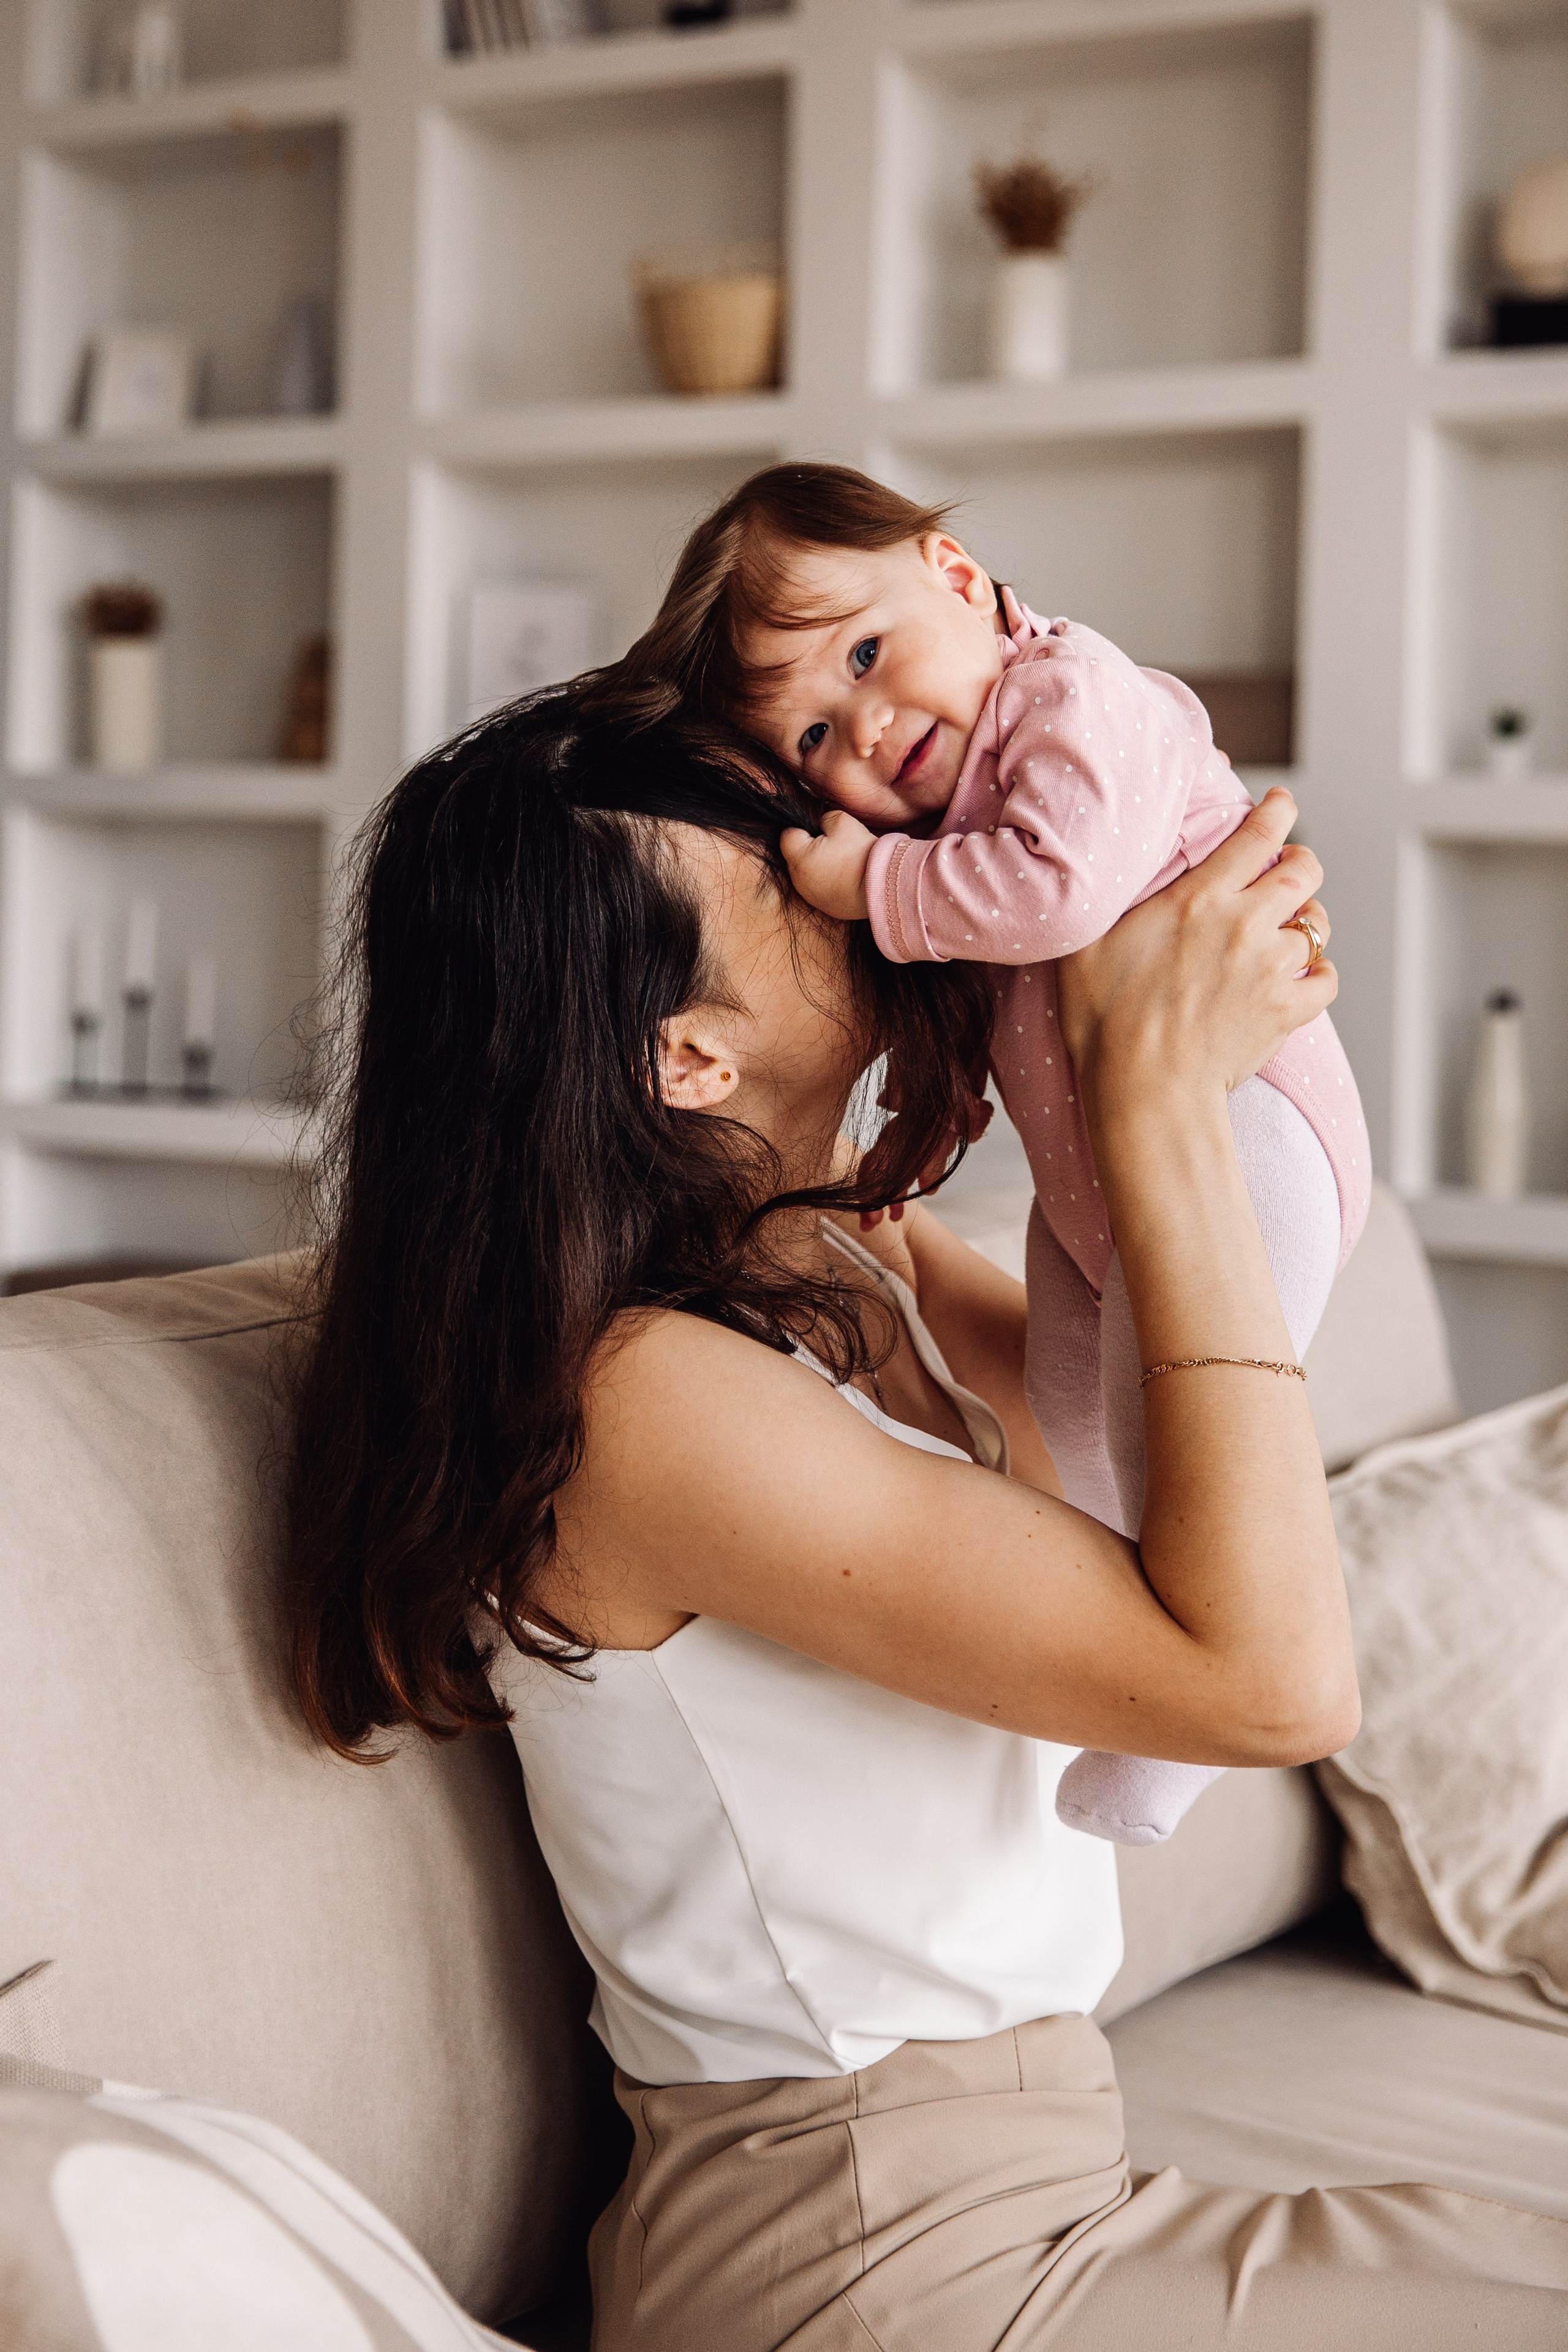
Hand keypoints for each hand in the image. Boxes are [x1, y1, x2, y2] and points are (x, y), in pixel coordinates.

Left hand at [781, 809, 874, 922]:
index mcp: (799, 858)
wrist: (882, 887)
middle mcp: (799, 881)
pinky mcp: (825, 907)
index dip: (803, 828)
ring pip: (808, 874)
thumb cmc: (861, 853)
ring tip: (843, 862)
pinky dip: (829, 881)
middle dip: (810, 848)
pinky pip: (821, 888)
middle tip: (836, 845)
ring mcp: (811, 897)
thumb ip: (823, 818)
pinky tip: (846, 877)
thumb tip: (819, 824)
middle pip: (796, 856)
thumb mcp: (842, 821)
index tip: (821, 830)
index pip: (787, 835)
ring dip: (819, 866)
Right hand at [1057, 788, 1336, 1112]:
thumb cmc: (1104, 1019)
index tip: (1280, 803)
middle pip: (1304, 870)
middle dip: (1301, 862)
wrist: (1143, 1088)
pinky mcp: (1286, 1010)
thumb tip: (1104, 871)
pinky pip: (1326, 979)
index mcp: (1199, 899)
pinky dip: (1319, 975)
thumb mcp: (1088, 944)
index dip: (1277, 810)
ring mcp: (1271, 968)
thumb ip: (1110, 901)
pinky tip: (1303, 978)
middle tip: (1290, 867)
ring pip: (1317, 924)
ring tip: (1291, 926)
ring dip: (1307, 920)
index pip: (1257, 835)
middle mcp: (1245, 924)